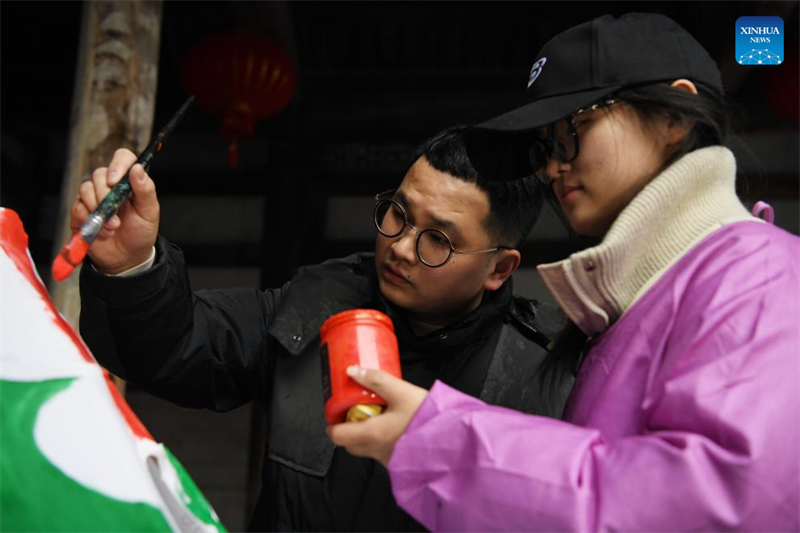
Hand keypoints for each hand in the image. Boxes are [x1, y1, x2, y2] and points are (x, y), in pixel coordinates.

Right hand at [70, 148, 159, 273]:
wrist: (128, 257)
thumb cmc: (141, 232)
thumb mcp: (149, 212)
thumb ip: (146, 190)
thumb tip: (138, 168)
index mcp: (128, 182)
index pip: (122, 158)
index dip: (117, 165)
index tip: (115, 180)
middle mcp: (109, 187)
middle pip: (99, 174)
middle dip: (106, 195)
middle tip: (117, 215)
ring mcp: (93, 198)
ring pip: (85, 189)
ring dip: (99, 210)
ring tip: (113, 227)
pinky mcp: (81, 213)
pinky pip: (77, 208)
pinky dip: (90, 221)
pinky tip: (103, 232)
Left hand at [326, 366, 427, 466]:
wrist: (454, 440)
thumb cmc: (429, 419)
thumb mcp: (401, 391)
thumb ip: (376, 380)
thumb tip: (353, 371)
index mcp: (371, 434)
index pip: (336, 435)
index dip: (332, 422)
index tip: (336, 410)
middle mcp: (377, 450)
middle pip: (349, 442)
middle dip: (348, 426)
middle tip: (356, 408)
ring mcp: (388, 458)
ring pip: (366, 448)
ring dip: (366, 433)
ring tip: (379, 413)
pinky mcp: (401, 461)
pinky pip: (383, 451)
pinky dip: (382, 439)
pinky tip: (395, 424)